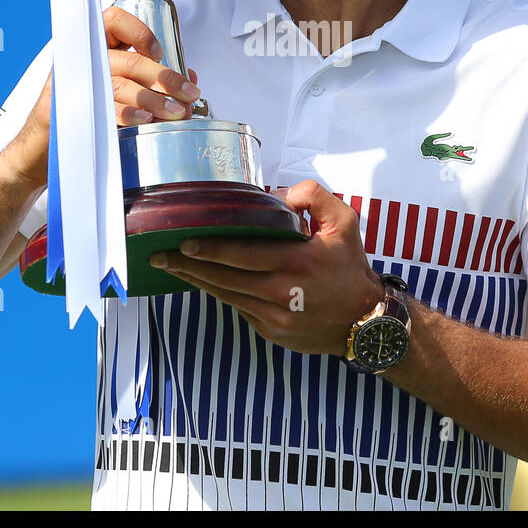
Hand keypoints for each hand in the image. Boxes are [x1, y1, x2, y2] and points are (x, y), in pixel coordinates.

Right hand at [0, 8, 199, 188]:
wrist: (41, 149)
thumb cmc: (83, 116)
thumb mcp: (118, 91)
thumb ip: (151, 80)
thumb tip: (189, 77)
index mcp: (93, 48)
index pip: (114, 20)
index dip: (141, 32)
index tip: (159, 53)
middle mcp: (81, 59)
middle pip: (129, 60)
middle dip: (164, 78)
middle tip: (187, 94)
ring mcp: (71, 82)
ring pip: (120, 84)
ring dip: (153, 99)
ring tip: (174, 112)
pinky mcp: (65, 107)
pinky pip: (103, 107)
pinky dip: (128, 113)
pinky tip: (145, 120)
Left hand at [148, 180, 383, 355]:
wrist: (366, 322)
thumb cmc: (351, 269)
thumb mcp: (345, 223)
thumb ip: (314, 197)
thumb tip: (280, 196)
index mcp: (296, 263)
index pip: (243, 255)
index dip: (211, 250)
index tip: (184, 243)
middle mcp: (281, 293)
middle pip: (224, 278)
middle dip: (189, 266)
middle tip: (161, 257)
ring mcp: (274, 317)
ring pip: (227, 296)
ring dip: (197, 281)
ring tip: (172, 268)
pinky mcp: (271, 332)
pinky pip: (239, 309)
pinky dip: (220, 294)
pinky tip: (204, 281)